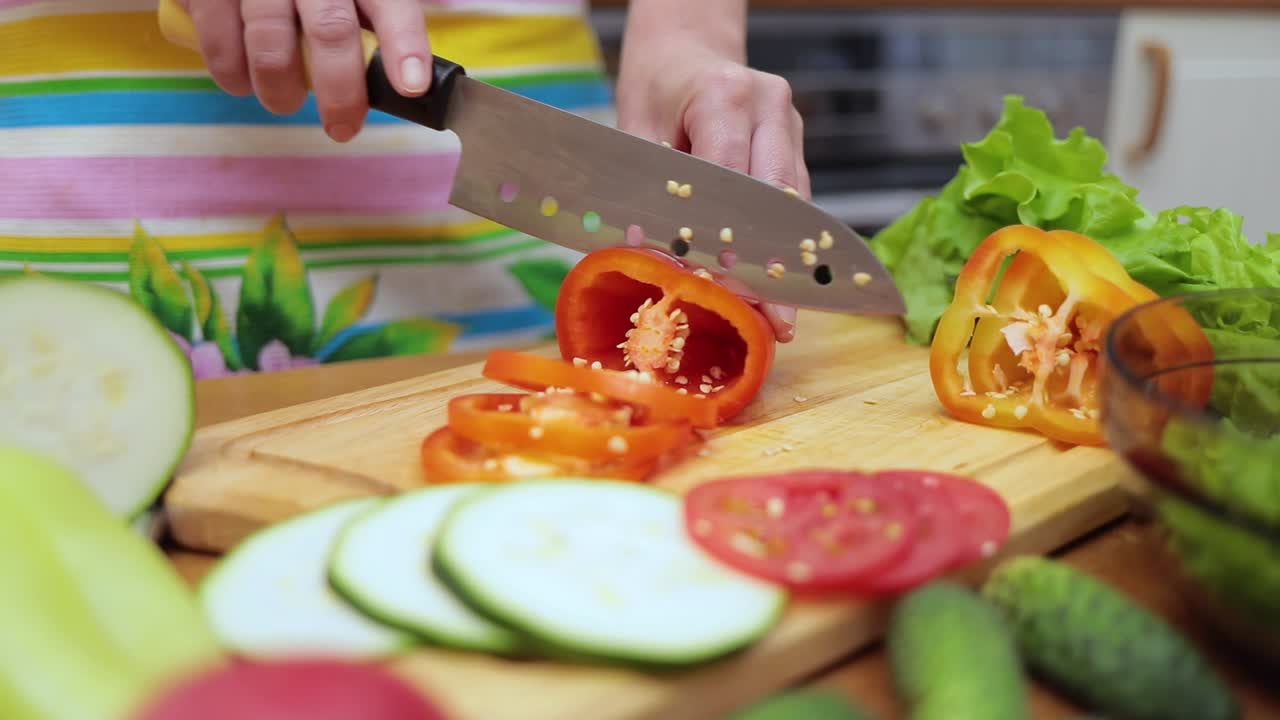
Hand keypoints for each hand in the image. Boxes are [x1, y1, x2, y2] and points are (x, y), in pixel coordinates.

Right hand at [182, 0, 431, 141]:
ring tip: (283, 102)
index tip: (412, 87)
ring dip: (279, 90)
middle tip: (342, 128)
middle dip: (340, 91)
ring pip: (271, 43)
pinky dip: (232, 75)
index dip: (404, 46)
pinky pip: (219, 42)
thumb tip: (408, 85)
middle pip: (331, 30)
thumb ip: (376, 30)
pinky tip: (243, 80)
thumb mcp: (353, 1)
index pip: (392, 5)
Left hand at [614, 16, 806, 342]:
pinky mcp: (795, 142)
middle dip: (773, 266)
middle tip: (774, 321)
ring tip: (783, 318)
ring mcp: (790, 123)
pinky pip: (794, 201)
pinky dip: (786, 245)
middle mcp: (768, 107)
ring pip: (795, 205)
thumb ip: (645, 193)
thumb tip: (652, 259)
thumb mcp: (635, 132)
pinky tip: (784, 288)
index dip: (730, 241)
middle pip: (776, 199)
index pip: (732, 182)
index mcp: (724, 95)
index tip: (729, 290)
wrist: (686, 47)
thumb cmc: (656, 88)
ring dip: (788, 264)